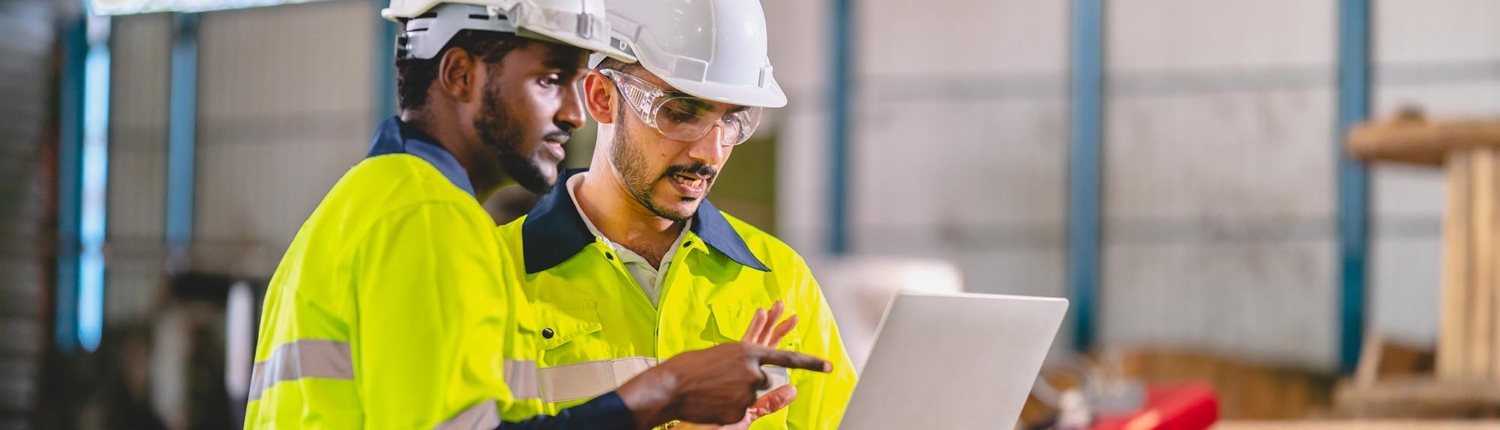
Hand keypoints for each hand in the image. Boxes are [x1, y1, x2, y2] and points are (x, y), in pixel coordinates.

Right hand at [615, 314, 828, 428]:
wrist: (670, 387)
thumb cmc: (691, 367)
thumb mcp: (723, 356)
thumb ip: (748, 363)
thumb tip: (768, 373)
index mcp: (749, 351)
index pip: (787, 356)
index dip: (811, 362)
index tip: (830, 366)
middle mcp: (752, 371)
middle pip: (764, 379)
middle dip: (748, 381)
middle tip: (723, 380)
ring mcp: (746, 392)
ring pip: (752, 395)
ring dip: (737, 394)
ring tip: (713, 389)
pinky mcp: (738, 410)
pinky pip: (741, 410)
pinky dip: (729, 408)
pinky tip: (712, 402)